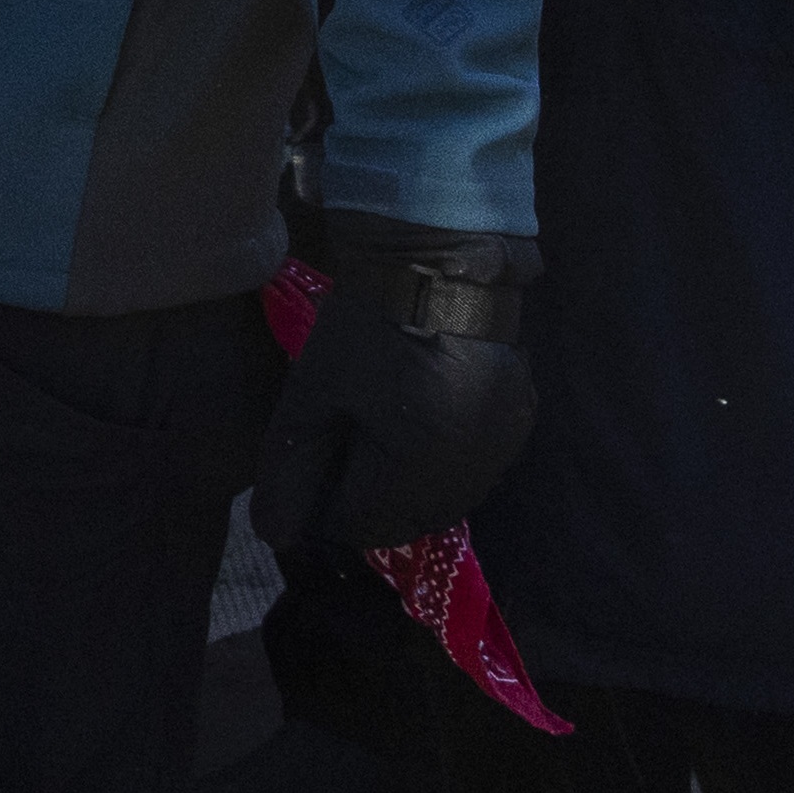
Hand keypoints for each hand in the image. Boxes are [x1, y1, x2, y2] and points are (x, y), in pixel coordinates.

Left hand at [256, 216, 542, 570]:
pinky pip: (472, 466)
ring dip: (405, 485)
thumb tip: (274, 535)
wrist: (440, 257)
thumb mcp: (313, 393)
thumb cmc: (368, 323)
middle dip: (366, 498)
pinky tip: (415, 420)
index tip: (307, 466)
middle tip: (337, 449)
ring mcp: (502, 449)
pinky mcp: (519, 420)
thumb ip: (291, 468)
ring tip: (373, 433)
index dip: (325, 505)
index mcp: (420, 471)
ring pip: (443, 498)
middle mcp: (472, 474)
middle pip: (407, 519)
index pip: (361, 525)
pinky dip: (439, 460)